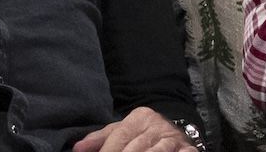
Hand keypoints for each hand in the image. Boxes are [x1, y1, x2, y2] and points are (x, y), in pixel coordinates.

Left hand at [72, 107, 197, 151]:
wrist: (177, 127)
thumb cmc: (142, 133)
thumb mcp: (122, 130)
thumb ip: (100, 139)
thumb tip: (77, 149)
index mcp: (139, 117)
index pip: (120, 136)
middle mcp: (156, 125)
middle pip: (135, 148)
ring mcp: (172, 138)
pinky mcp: (187, 149)